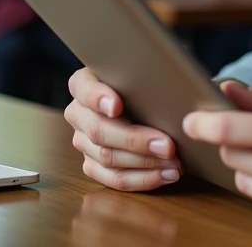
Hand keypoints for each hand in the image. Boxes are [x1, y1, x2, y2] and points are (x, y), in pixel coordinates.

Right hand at [64, 68, 182, 191]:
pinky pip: (114, 178)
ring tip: (174, 163)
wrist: (138, 97)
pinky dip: (143, 179)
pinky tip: (165, 175)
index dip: (99, 98)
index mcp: (83, 84)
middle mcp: (78, 114)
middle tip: (167, 145)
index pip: (85, 90)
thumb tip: (170, 88)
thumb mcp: (140, 72)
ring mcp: (82, 142)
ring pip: (108, 158)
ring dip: (144, 163)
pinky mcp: (93, 165)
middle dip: (135, 140)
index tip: (116, 106)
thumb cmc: (141, 81)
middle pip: (99, 131)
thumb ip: (142, 76)